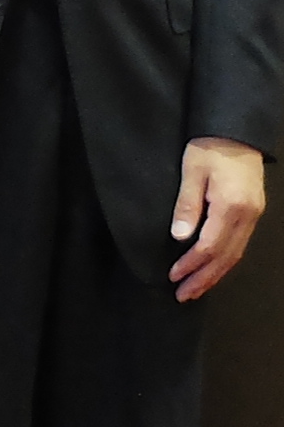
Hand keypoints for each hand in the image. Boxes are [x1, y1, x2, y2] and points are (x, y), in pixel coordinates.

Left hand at [174, 137, 265, 302]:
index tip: (172, 277)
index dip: (190, 264)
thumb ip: (186, 205)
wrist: (236, 131)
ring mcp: (254, 215)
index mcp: (231, 206)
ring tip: (196, 289)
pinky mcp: (253, 212)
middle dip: (204, 279)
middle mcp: (248, 215)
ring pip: (236, 254)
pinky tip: (212, 269)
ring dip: (215, 274)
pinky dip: (225, 260)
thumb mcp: (191, 172)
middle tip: (183, 295)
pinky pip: (240, 244)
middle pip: (226, 257)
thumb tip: (179, 237)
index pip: (209, 246)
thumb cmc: (209, 147)